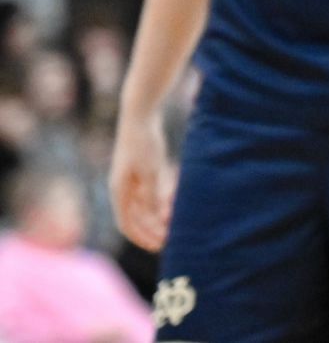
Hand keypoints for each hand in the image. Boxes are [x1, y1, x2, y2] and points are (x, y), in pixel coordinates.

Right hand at [109, 110, 174, 251]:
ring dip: (158, 216)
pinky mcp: (143, 169)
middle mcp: (123, 188)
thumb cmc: (144, 142)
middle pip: (137, 217)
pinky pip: (152, 191)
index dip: (142, 237)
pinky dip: (162, 199)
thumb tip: (156, 217)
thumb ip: (152, 194)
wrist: (140, 115)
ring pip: (145, 205)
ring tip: (175, 223)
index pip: (127, 224)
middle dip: (152, 229)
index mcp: (120, 191)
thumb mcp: (150, 170)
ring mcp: (132, 179)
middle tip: (171, 239)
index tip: (159, 246)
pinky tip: (174, 202)